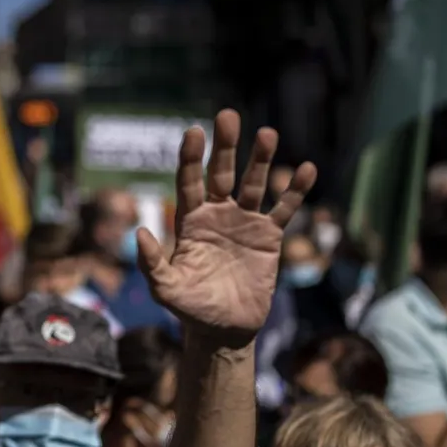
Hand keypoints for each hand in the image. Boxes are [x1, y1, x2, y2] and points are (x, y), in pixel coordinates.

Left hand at [136, 110, 314, 346]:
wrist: (224, 330)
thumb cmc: (190, 308)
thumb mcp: (166, 289)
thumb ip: (152, 263)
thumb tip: (140, 232)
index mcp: (190, 221)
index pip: (189, 182)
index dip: (192, 158)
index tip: (194, 131)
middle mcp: (217, 214)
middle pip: (222, 174)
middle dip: (225, 146)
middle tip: (228, 116)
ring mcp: (244, 223)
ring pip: (254, 185)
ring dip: (261, 160)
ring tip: (267, 134)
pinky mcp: (269, 237)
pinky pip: (283, 209)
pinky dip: (294, 191)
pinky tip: (306, 169)